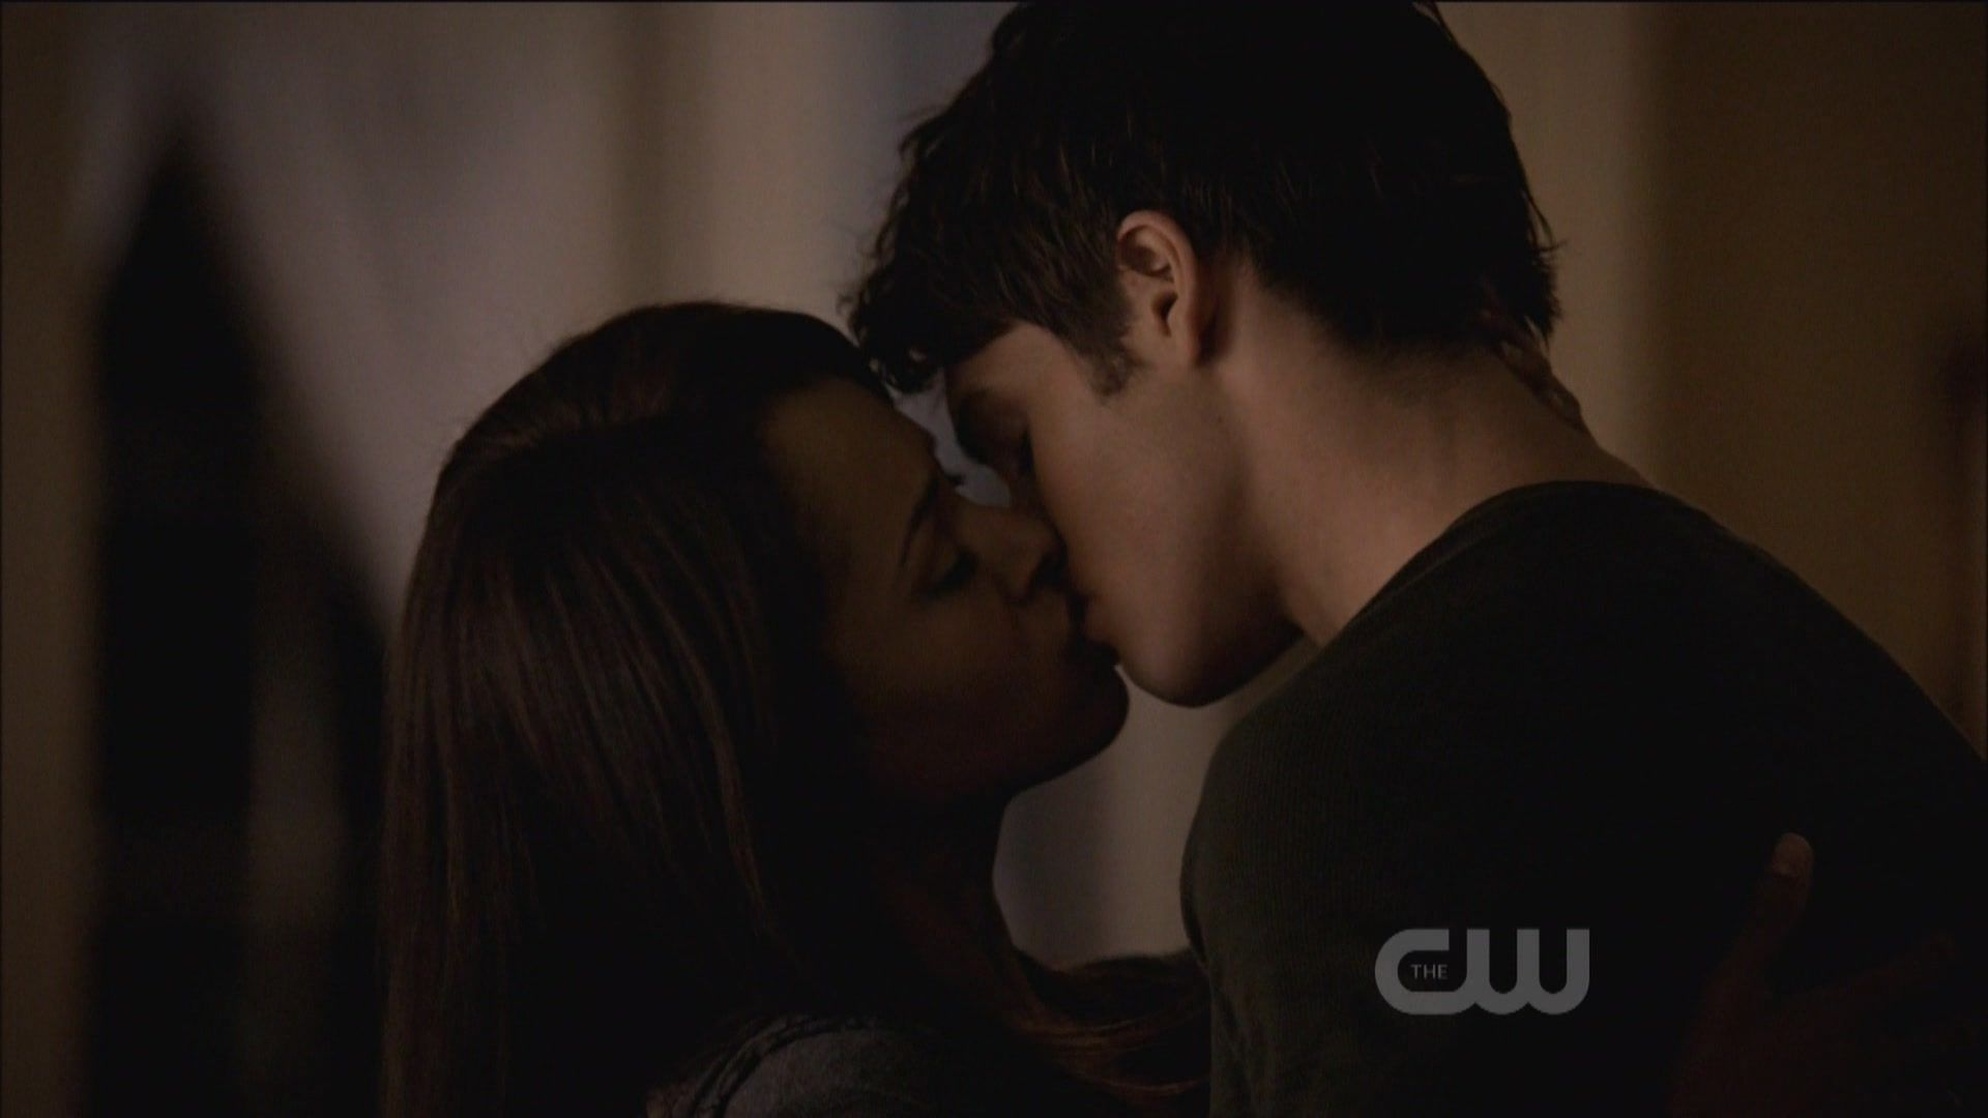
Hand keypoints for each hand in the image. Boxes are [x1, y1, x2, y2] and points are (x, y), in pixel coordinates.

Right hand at [1667, 833, 1973, 1116]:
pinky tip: (1903, 1116)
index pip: (1897, 982)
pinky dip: (1902, 1116)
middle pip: (1920, 1046)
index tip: (1948, 946)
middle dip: (1949, 1033)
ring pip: (1912, 1093)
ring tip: (1955, 1091)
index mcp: (1835, 1016)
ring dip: (1935, 1086)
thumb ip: (1770, 919)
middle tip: (1971, 1024)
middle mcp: (1859, 1061)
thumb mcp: (1734, 982)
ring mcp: (1852, 1102)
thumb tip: (1796, 848)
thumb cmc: (1720, 1059)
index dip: (1928, 961)